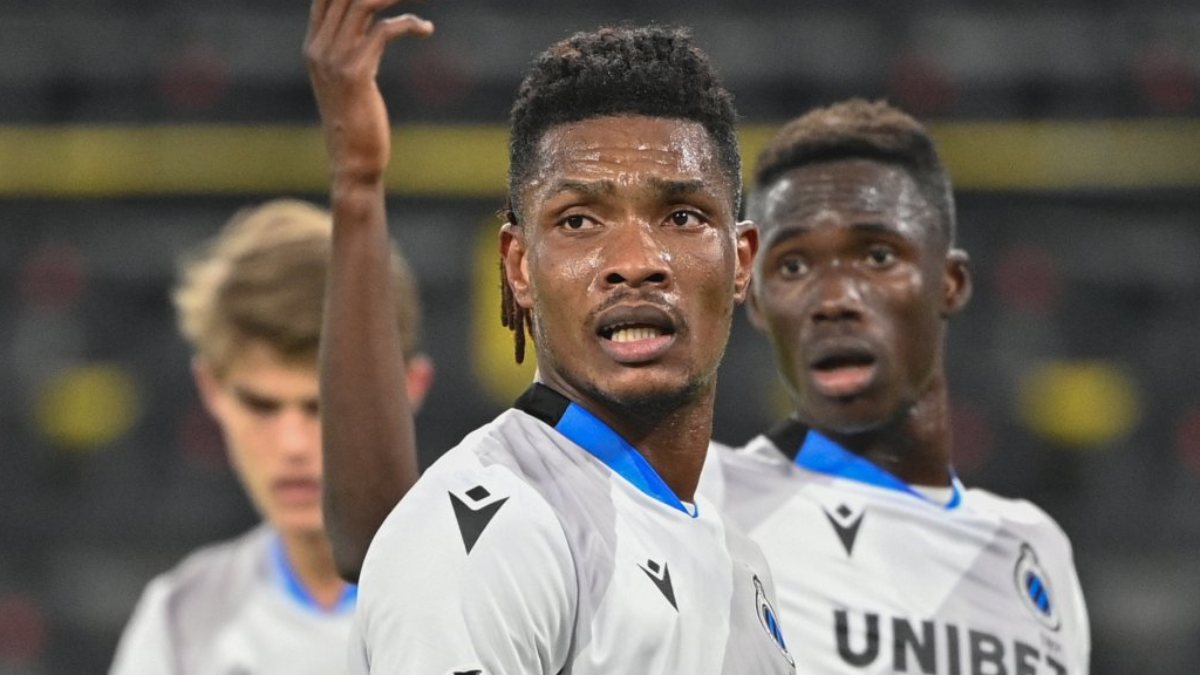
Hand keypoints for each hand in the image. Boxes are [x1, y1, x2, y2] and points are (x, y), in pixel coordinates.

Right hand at [304, 0, 433, 183]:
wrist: (352, 159)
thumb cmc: (356, 121)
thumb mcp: (347, 78)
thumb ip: (351, 48)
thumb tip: (373, 25)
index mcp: (313, 47)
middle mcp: (319, 48)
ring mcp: (335, 59)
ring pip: (362, 3)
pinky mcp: (357, 72)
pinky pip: (385, 30)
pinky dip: (410, 23)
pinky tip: (426, 29)